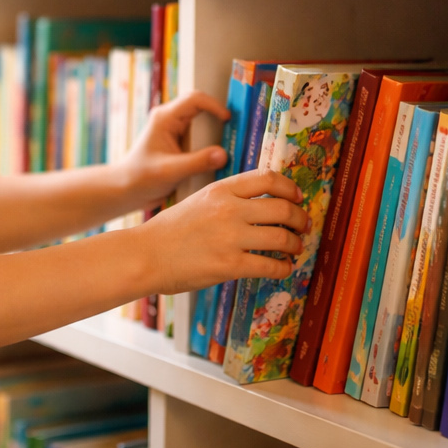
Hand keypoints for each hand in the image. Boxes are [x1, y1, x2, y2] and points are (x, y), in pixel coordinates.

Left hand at [120, 91, 229, 208]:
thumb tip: (224, 154)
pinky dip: (211, 142)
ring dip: (216, 130)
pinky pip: (199, 135)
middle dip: (218, 116)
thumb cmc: (141, 178)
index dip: (214, 105)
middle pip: (201, 106)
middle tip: (236, 130)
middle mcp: (170, 119)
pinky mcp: (179, 142)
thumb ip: (197, 162)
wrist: (125, 190)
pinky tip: (220, 155)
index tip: (228, 120)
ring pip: (201, 121)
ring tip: (232, 142)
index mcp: (165, 117)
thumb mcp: (170, 171)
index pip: (195, 99)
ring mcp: (174, 130)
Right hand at [131, 169, 308, 293]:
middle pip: (283, 208)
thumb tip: (262, 204)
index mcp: (221, 189)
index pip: (268, 178)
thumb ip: (227, 198)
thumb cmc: (170, 231)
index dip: (291, 188)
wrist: (144, 255)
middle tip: (303, 226)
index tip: (297, 198)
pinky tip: (283, 269)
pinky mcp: (229, 265)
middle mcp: (229, 209)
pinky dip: (284, 268)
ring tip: (294, 249)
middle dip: (300, 219)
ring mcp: (230, 237)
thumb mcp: (199, 200)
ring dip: (295, 244)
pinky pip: (271, 266)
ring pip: (282, 237)